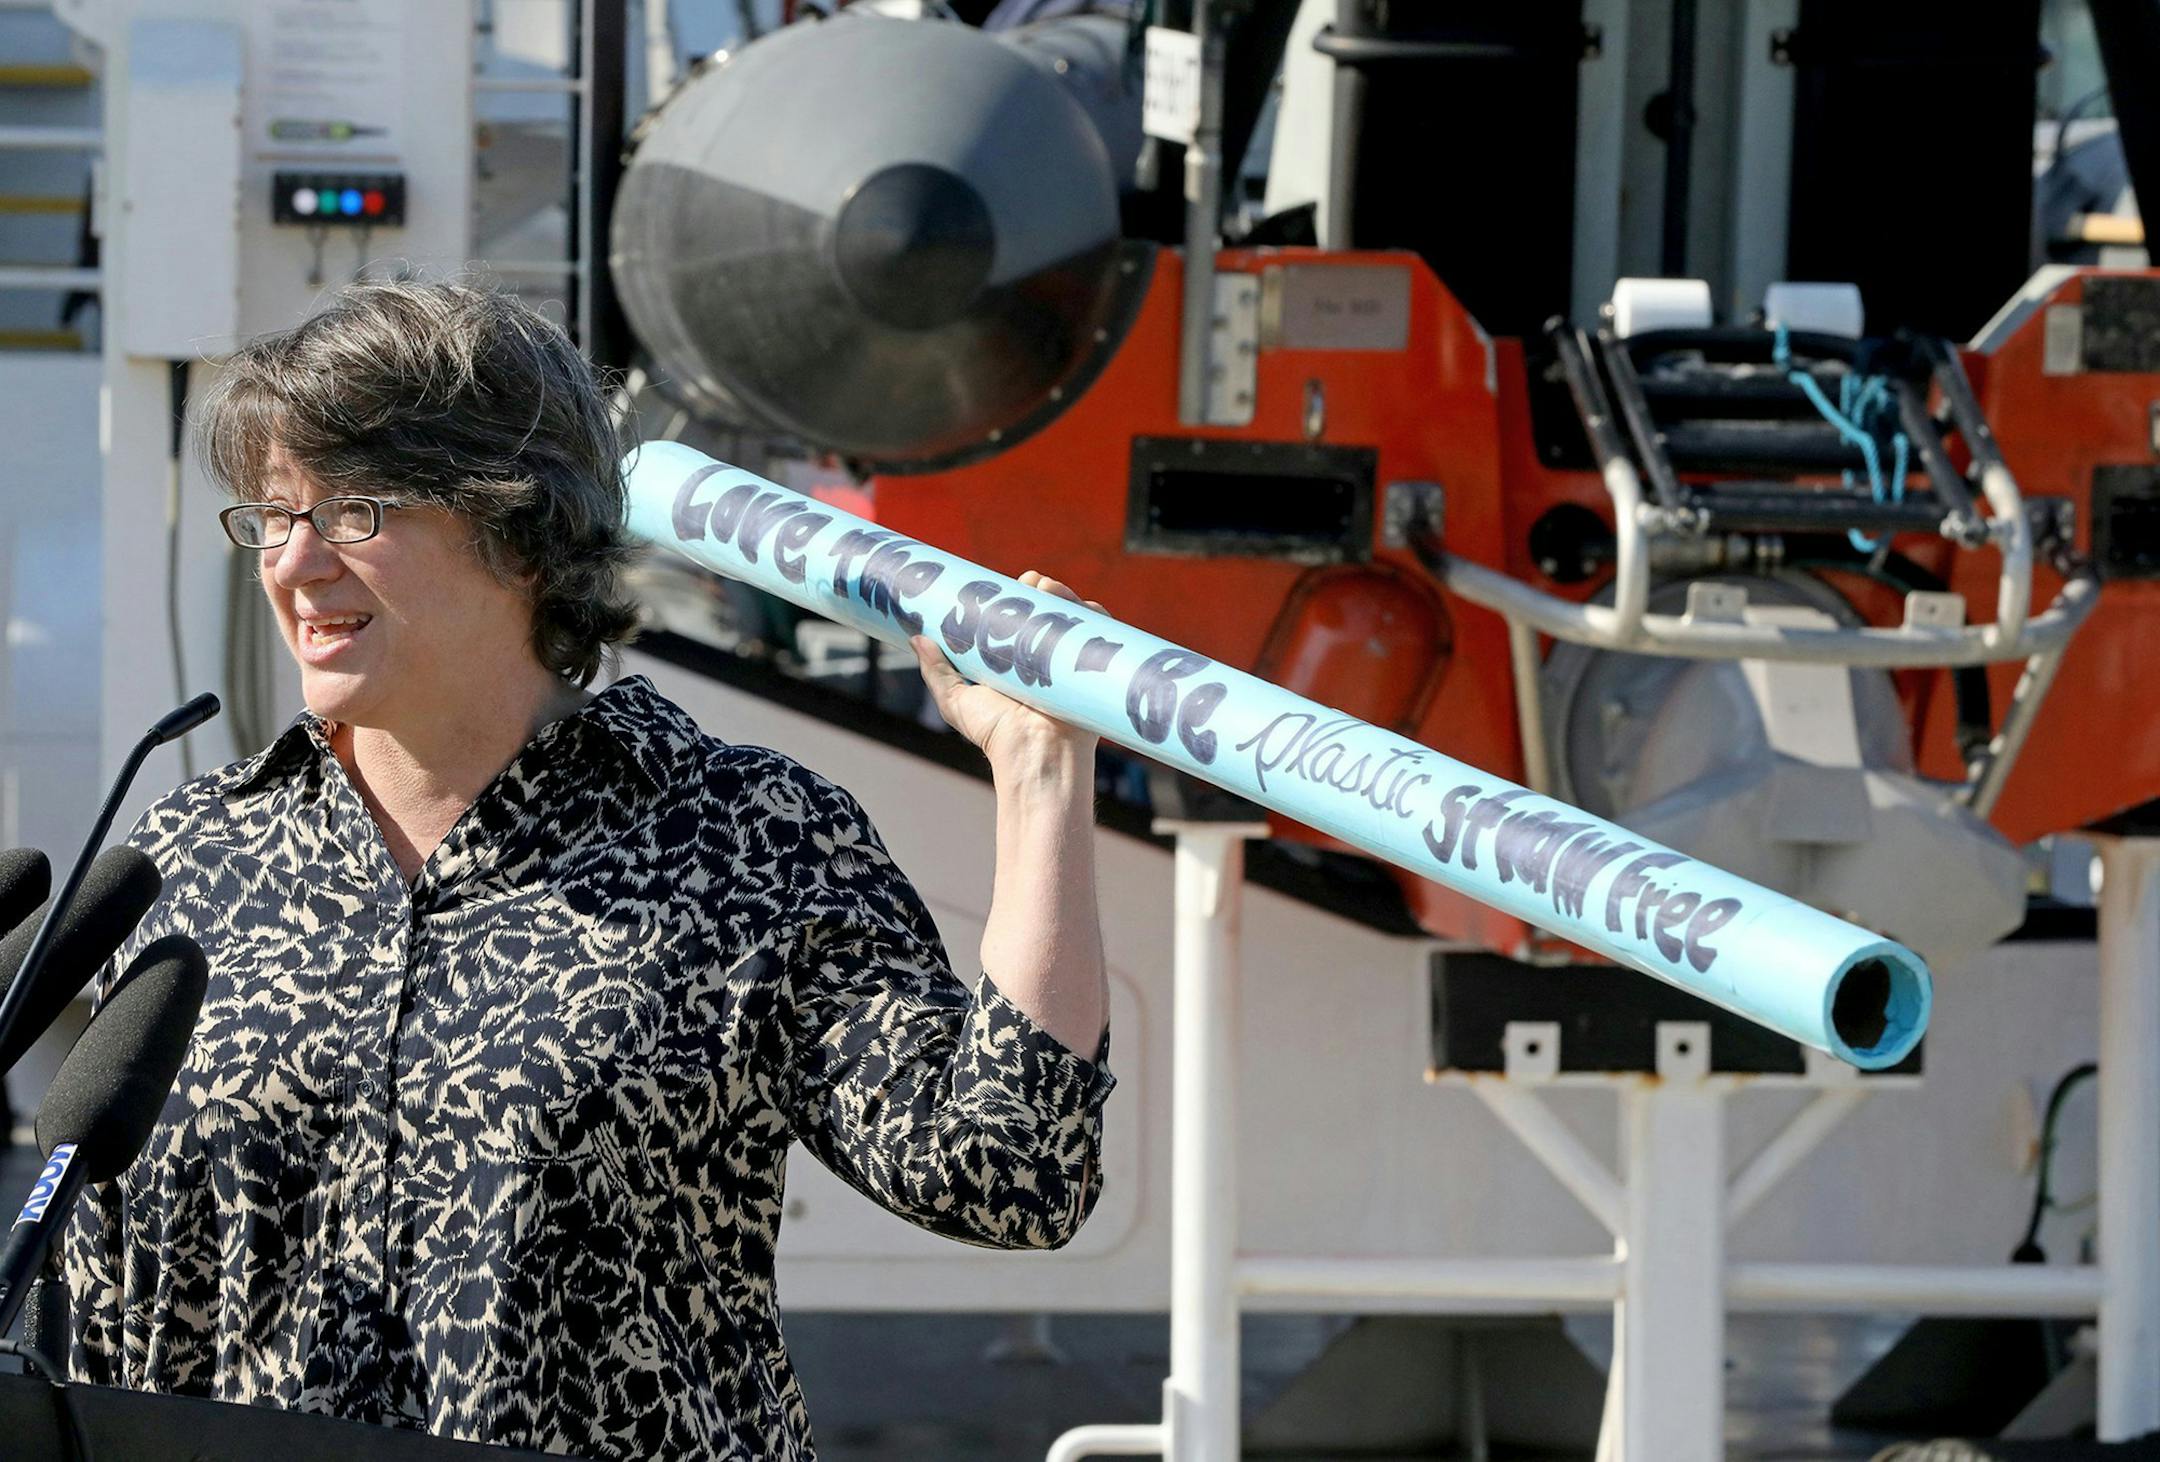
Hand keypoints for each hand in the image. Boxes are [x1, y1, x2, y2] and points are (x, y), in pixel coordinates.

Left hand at [911, 570, 1101, 779]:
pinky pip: (1101, 633)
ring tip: (1049, 589)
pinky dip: (1093, 613)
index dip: (1012, 597)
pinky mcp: (1093, 667)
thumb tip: (916, 638)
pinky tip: (1077, 605)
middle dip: (1039, 589)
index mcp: (1014, 659)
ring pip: (1072, 615)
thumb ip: (937, 670)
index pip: (1017, 617)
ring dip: (1063, 595)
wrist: (1034, 755)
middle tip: (1030, 582)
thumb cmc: (996, 734)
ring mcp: (1069, 660)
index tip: (1001, 584)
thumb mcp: (956, 700)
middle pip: (1046, 610)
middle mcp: (1044, 657)